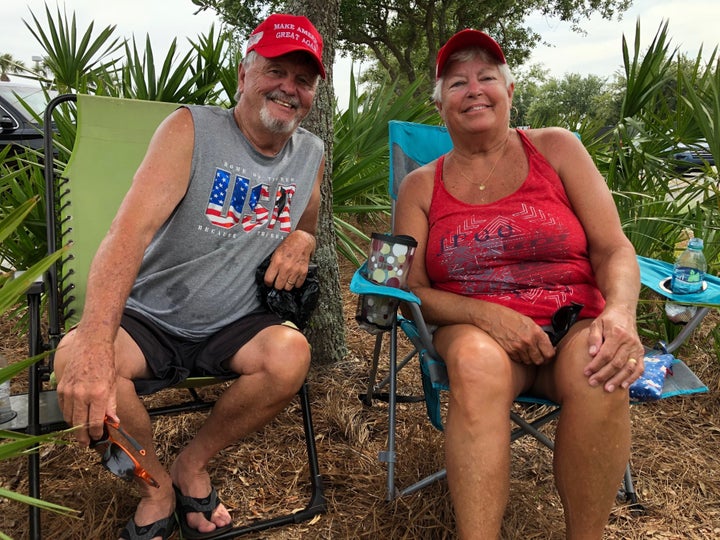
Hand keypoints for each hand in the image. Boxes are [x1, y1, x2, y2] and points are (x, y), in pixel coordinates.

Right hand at [55, 330, 117, 445]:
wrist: (91, 346)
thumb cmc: (105, 364)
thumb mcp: (114, 385)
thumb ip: (112, 406)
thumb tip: (114, 423)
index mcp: (99, 394)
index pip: (94, 423)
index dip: (95, 434)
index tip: (97, 437)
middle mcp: (83, 394)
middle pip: (79, 424)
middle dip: (82, 437)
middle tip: (86, 443)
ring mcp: (70, 391)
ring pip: (69, 418)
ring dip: (74, 427)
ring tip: (81, 432)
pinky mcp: (61, 388)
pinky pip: (63, 408)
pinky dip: (68, 415)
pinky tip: (74, 417)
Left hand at [263, 230, 314, 289]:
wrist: (303, 239)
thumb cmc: (290, 244)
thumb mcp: (276, 252)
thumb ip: (273, 263)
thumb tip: (271, 273)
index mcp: (277, 262)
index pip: (268, 279)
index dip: (268, 283)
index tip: (269, 283)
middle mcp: (286, 268)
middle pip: (278, 286)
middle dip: (277, 285)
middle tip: (278, 282)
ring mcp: (295, 271)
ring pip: (288, 287)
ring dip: (286, 285)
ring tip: (286, 280)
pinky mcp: (303, 272)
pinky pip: (298, 285)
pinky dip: (295, 284)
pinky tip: (294, 279)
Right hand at [482, 305, 555, 365]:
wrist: (492, 317)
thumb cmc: (509, 317)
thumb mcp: (529, 322)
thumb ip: (539, 334)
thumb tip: (547, 345)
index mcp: (536, 332)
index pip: (549, 353)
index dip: (550, 356)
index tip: (548, 355)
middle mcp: (528, 341)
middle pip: (539, 360)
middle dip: (540, 359)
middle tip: (537, 355)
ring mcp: (519, 347)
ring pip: (529, 362)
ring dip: (528, 358)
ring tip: (525, 350)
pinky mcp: (510, 352)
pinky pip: (519, 360)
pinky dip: (519, 357)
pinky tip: (517, 349)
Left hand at [583, 306, 644, 391]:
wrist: (624, 312)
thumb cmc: (607, 320)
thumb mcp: (596, 324)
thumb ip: (594, 338)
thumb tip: (592, 353)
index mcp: (617, 334)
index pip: (606, 354)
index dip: (596, 365)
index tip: (586, 372)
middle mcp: (629, 342)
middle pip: (617, 363)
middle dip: (604, 375)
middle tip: (593, 382)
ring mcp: (637, 348)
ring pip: (628, 368)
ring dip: (617, 380)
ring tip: (607, 388)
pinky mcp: (641, 353)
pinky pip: (639, 368)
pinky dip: (632, 378)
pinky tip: (623, 385)